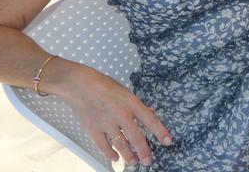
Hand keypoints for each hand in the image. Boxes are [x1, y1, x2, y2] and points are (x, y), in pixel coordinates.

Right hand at [55, 63, 172, 166]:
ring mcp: (106, 123)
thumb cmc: (105, 86)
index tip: (168, 142)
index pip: (150, 120)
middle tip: (148, 161)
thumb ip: (137, 105)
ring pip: (120, 144)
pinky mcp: (93, 129)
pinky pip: (103, 146)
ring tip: (134, 162)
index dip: (160, 132)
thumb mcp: (126, 92)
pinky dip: (109, 153)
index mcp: (131, 103)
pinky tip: (115, 158)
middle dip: (144, 151)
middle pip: (136, 137)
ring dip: (128, 155)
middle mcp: (121, 114)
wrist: (80, 85)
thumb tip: (151, 113)